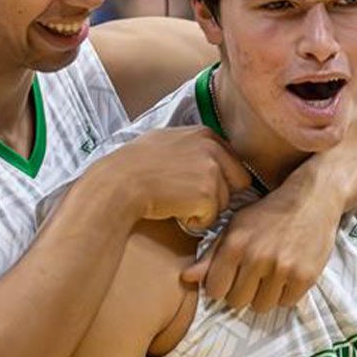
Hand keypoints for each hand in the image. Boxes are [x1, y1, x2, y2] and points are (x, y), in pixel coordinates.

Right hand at [95, 126, 251, 230]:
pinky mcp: (207, 194)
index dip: (218, 178)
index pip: (232, 161)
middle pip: (238, 181)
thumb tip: (207, 150)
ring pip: (224, 202)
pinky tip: (174, 211)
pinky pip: (211, 218)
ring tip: (175, 202)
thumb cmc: (133, 165)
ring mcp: (212, 171)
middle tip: (189, 198)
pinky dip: (194, 222)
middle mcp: (213, 148)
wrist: (118, 183)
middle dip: (219, 194)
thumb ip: (191, 144)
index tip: (198, 186)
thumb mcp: (164, 140)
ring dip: (204, 209)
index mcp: (205, 134)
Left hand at [184, 174, 340, 311]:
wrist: (312, 198)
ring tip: (270, 274)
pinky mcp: (305, 277)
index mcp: (235, 245)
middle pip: (237, 302)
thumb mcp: (235, 226)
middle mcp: (257, 258)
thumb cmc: (268, 213)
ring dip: (264, 294)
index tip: (229, 278)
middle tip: (252, 274)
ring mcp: (282, 269)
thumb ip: (211, 255)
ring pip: (262, 306)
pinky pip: (286, 303)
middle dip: (242, 291)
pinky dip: (285, 293)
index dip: (221, 286)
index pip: (215, 290)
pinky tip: (286, 274)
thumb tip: (186, 278)